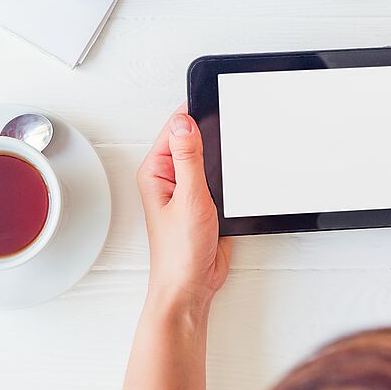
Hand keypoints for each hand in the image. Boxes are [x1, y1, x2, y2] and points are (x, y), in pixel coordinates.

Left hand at [136, 104, 231, 316]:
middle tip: (229, 135)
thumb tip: (185, 122)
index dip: (195, 115)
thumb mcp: (189, 197)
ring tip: (230, 166)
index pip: (176, 128)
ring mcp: (188, 189)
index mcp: (156, 171)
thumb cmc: (179, 251)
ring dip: (222, 160)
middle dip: (212, 136)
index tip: (216, 104)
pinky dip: (229, 177)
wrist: (192, 285)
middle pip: (193, 139)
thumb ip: (188, 157)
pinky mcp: (206, 202)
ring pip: (210, 159)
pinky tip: (234, 183)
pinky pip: (220, 178)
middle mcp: (170, 177)